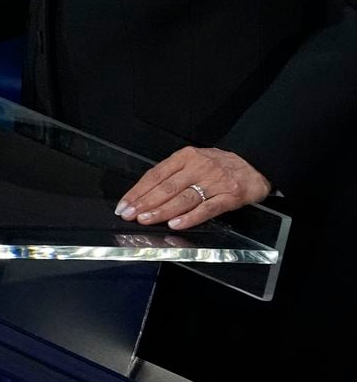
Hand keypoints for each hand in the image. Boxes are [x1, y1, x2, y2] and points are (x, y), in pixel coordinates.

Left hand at [115, 147, 270, 229]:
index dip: (138, 191)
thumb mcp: (194, 161)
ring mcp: (214, 181)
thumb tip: (144, 195)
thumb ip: (172, 174)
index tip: (124, 204)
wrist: (255, 164)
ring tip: (146, 220)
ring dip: (162, 210)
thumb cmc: (218, 165)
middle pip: (167, 187)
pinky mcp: (229, 196)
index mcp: (185, 156)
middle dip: (145, 202)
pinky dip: (190, 217)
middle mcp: (198, 166)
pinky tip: (176, 225)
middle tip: (130, 215)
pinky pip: (207, 208)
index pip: (156, 174)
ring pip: (184, 198)